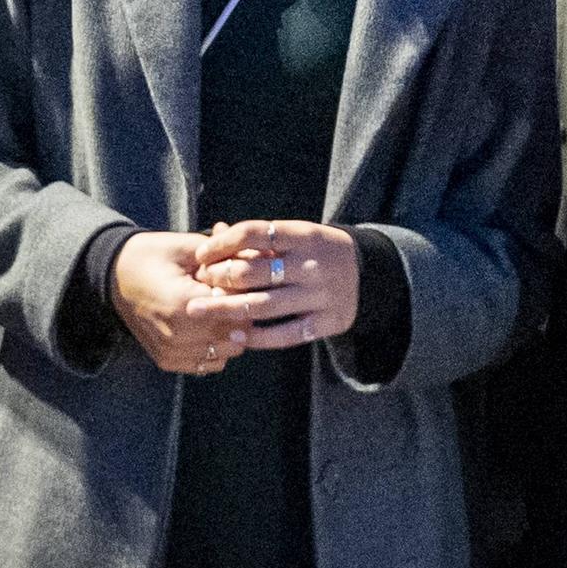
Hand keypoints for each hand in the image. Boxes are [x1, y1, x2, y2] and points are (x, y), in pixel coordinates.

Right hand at [115, 230, 262, 372]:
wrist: (112, 276)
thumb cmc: (151, 256)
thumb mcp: (185, 247)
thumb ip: (224, 256)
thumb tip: (263, 256)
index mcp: (183, 305)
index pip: (238, 310)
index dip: (246, 294)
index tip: (241, 279)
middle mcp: (177, 336)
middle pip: (237, 334)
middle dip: (241, 313)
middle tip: (232, 293)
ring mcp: (171, 352)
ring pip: (228, 352)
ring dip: (231, 332)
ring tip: (218, 309)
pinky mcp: (167, 361)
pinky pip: (209, 363)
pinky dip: (216, 347)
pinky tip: (208, 325)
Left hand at [192, 218, 360, 348]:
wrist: (369, 274)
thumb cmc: (318, 252)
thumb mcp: (297, 235)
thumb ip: (260, 237)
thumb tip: (216, 230)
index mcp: (305, 235)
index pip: (254, 233)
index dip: (222, 243)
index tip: (201, 254)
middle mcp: (313, 265)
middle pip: (253, 272)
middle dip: (218, 277)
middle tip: (200, 283)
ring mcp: (321, 296)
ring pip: (263, 306)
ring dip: (224, 309)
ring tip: (197, 311)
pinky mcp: (327, 322)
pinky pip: (285, 334)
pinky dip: (257, 336)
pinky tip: (234, 334)